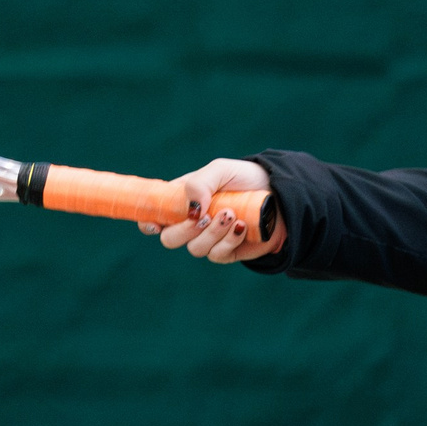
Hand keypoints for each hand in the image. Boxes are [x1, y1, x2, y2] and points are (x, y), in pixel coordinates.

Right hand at [137, 157, 279, 263]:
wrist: (277, 194)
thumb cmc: (245, 179)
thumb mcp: (220, 170)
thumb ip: (199, 183)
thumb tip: (190, 210)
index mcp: (182, 201)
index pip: (154, 216)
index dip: (148, 223)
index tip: (156, 225)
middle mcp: (191, 223)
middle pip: (169, 239)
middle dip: (184, 231)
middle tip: (206, 216)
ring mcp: (208, 239)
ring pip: (195, 249)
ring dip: (213, 232)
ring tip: (232, 214)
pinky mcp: (226, 251)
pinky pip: (217, 255)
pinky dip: (229, 240)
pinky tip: (242, 226)